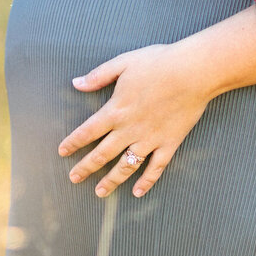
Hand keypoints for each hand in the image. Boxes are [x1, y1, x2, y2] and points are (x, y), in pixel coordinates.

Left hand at [58, 43, 215, 198]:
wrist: (193, 72)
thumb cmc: (159, 63)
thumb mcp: (123, 63)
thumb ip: (99, 76)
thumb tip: (76, 83)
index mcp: (116, 110)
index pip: (87, 131)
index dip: (73, 143)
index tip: (62, 152)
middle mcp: (129, 130)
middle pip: (102, 154)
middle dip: (85, 168)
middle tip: (74, 179)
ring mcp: (150, 140)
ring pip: (125, 166)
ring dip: (111, 180)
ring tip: (99, 192)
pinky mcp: (169, 144)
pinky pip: (156, 168)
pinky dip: (146, 181)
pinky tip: (137, 192)